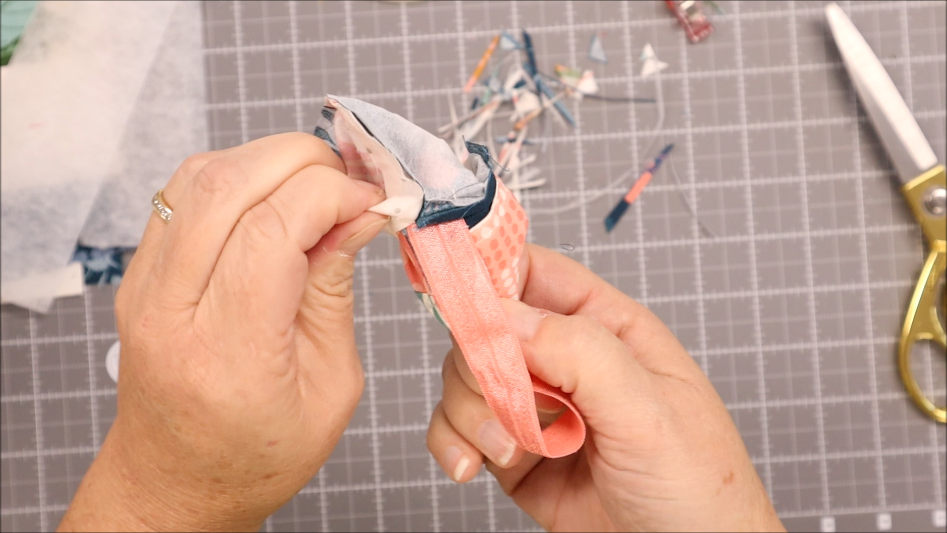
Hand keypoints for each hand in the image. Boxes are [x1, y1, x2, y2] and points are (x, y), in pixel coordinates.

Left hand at [59, 133, 386, 531]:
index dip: (332, 194)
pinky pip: (183, 193)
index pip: (271, 230)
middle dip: (304, 161)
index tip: (374, 202)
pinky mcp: (138, 273)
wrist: (174, 482)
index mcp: (229, 354)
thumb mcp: (330, 386)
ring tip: (318, 186)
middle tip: (353, 184)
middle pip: (228, 186)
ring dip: (269, 160)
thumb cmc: (258, 454)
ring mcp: (144, 287)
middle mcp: (172, 310)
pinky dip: (239, 177)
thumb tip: (359, 214)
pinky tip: (275, 199)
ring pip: (199, 175)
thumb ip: (335, 290)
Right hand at [426, 244, 783, 531]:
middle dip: (480, 367)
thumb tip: (508, 318)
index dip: (490, 276)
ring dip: (469, 414)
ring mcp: (538, 407)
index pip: (534, 273)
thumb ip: (582, 356)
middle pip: (487, 329)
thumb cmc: (697, 485)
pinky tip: (470, 467)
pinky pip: (459, 429)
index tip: (461, 301)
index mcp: (608, 327)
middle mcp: (568, 361)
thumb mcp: (648, 413)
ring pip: (466, 380)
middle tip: (503, 407)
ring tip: (508, 452)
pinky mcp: (516, 452)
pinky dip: (451, 444)